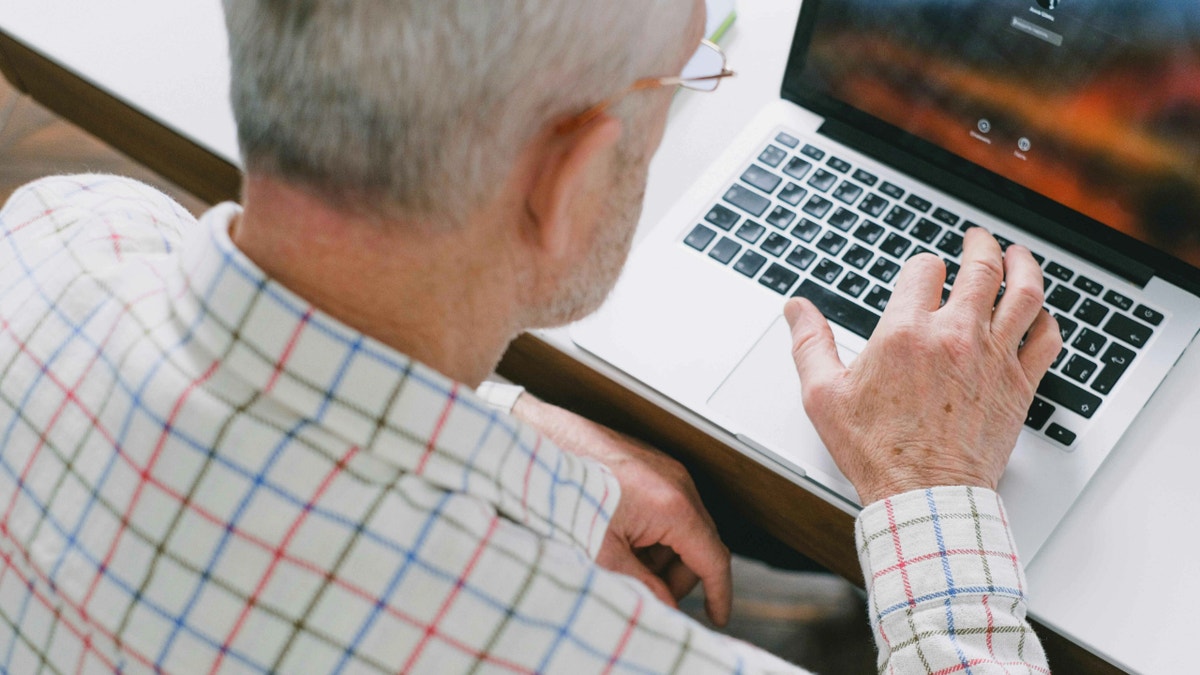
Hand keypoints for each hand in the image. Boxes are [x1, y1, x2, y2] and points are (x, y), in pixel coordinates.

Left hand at [511, 394, 731, 625]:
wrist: (537, 447)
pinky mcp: (649, 463)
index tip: (718, 617)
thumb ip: (643, 587)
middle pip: (700, 544)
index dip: (719, 594)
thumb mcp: (602, 555)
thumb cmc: (564, 493)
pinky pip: (667, 506)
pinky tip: (617, 536)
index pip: (714, 559)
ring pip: (682, 526)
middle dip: (678, 575)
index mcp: (672, 505)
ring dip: (661, 553)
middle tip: (646, 591)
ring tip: (620, 557)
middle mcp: (676, 482)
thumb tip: (665, 608)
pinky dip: (651, 531)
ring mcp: (664, 469)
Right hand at [785, 228, 1061, 505]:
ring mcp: (993, 359)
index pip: (924, 269)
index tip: (922, 273)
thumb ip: (809, 344)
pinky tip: (1041, 315)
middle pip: (982, 267)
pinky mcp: (1019, 385)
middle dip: (980, 245)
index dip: (922, 266)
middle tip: (979, 238)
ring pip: (1025, 293)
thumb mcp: (823, 396)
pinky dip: (1047, 319)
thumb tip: (796, 309)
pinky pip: (1047, 338)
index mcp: (906, 333)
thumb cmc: (875, 452)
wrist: (924, 496)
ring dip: (1024, 266)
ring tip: (1018, 255)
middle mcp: (955, 337)